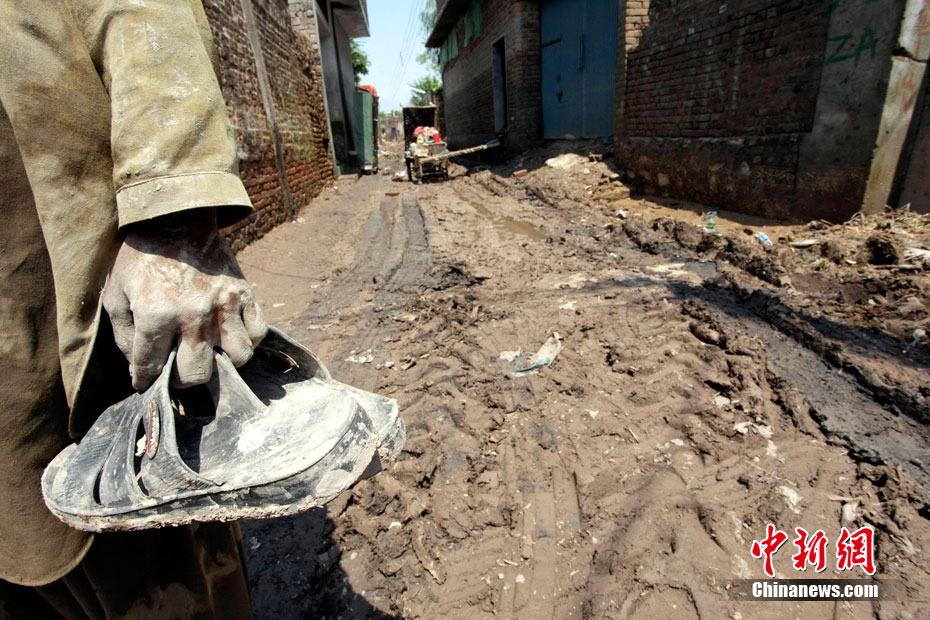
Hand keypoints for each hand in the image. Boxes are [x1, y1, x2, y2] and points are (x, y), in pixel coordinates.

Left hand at [103, 208, 266, 390]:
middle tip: (177, 367)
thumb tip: (140, 367)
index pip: (151, 368)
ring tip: (209, 351)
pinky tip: (230, 334)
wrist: (175, 216)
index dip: (143, 379)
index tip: (144, 381)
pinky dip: (247, 340)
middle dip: (183, 378)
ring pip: (237, 357)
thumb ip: (124, 336)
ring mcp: (224, 304)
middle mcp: (193, 314)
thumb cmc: (140, 257)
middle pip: (197, 374)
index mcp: (156, 313)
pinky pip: (257, 333)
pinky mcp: (244, 293)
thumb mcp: (115, 294)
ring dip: (222, 361)